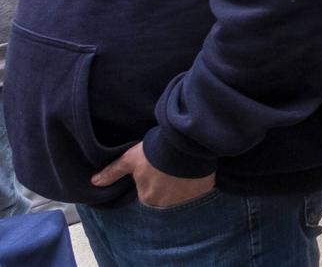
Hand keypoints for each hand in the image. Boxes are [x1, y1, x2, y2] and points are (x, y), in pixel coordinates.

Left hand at [91, 144, 213, 208]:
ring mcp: (186, 198)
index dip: (150, 179)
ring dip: (181, 183)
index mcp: (147, 197)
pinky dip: (196, 182)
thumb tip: (94, 182)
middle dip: (165, 184)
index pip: (146, 192)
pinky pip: (197, 189)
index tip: (155, 168)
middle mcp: (165, 203)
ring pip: (180, 192)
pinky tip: (195, 170)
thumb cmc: (155, 152)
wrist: (186, 144)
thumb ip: (113, 172)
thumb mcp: (130, 159)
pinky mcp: (202, 191)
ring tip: (182, 167)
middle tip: (169, 167)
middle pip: (163, 194)